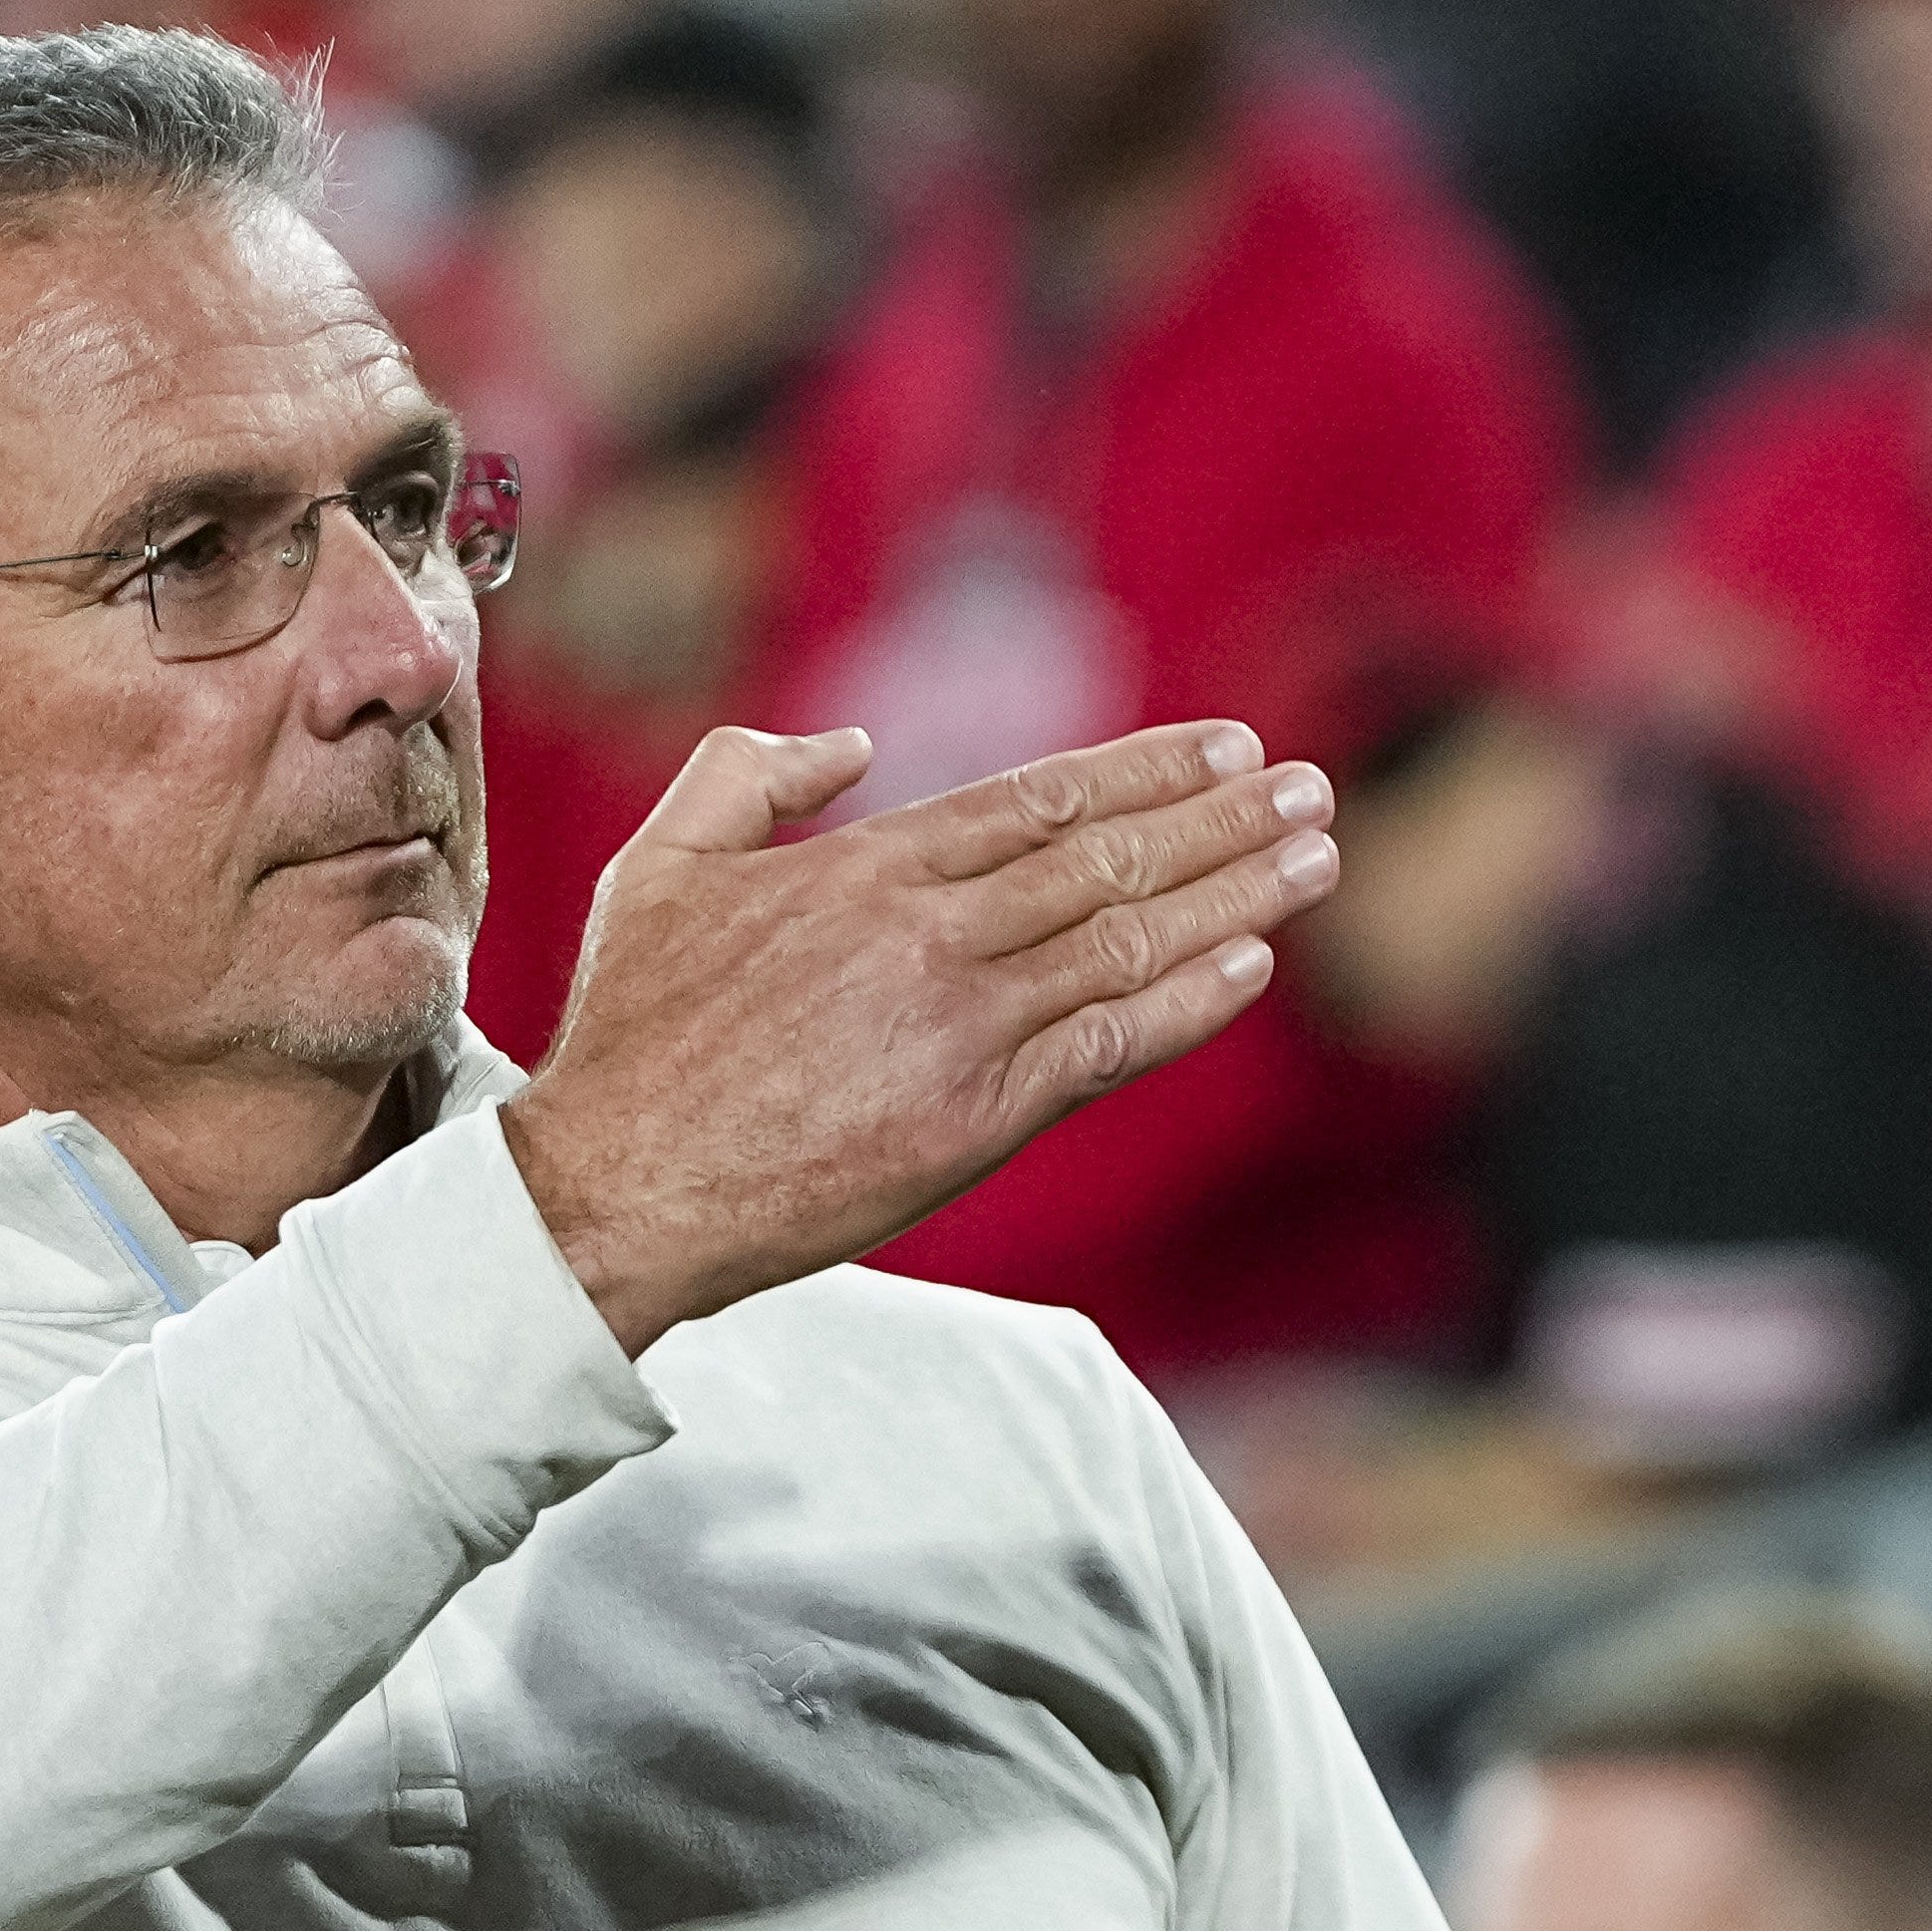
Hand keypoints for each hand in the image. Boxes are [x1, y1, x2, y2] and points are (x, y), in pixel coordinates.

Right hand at [504, 719, 1335, 1352]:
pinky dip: (1190, 999)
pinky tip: (1250, 964)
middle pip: (1112, 857)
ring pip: (1130, 939)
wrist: (619, 1185)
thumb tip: (852, 745)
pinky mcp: (980, 1116)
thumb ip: (748, 775)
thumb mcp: (659, 866)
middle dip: (1225, 816)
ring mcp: (966, 1024)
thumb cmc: (632, 1034)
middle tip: (1309, 786)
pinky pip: (1114, 1044)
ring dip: (1237, 893)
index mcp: (869, 864)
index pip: (1044, 798)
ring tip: (1313, 856)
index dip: (1149, 769)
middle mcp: (936, 931)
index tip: (1226, 746)